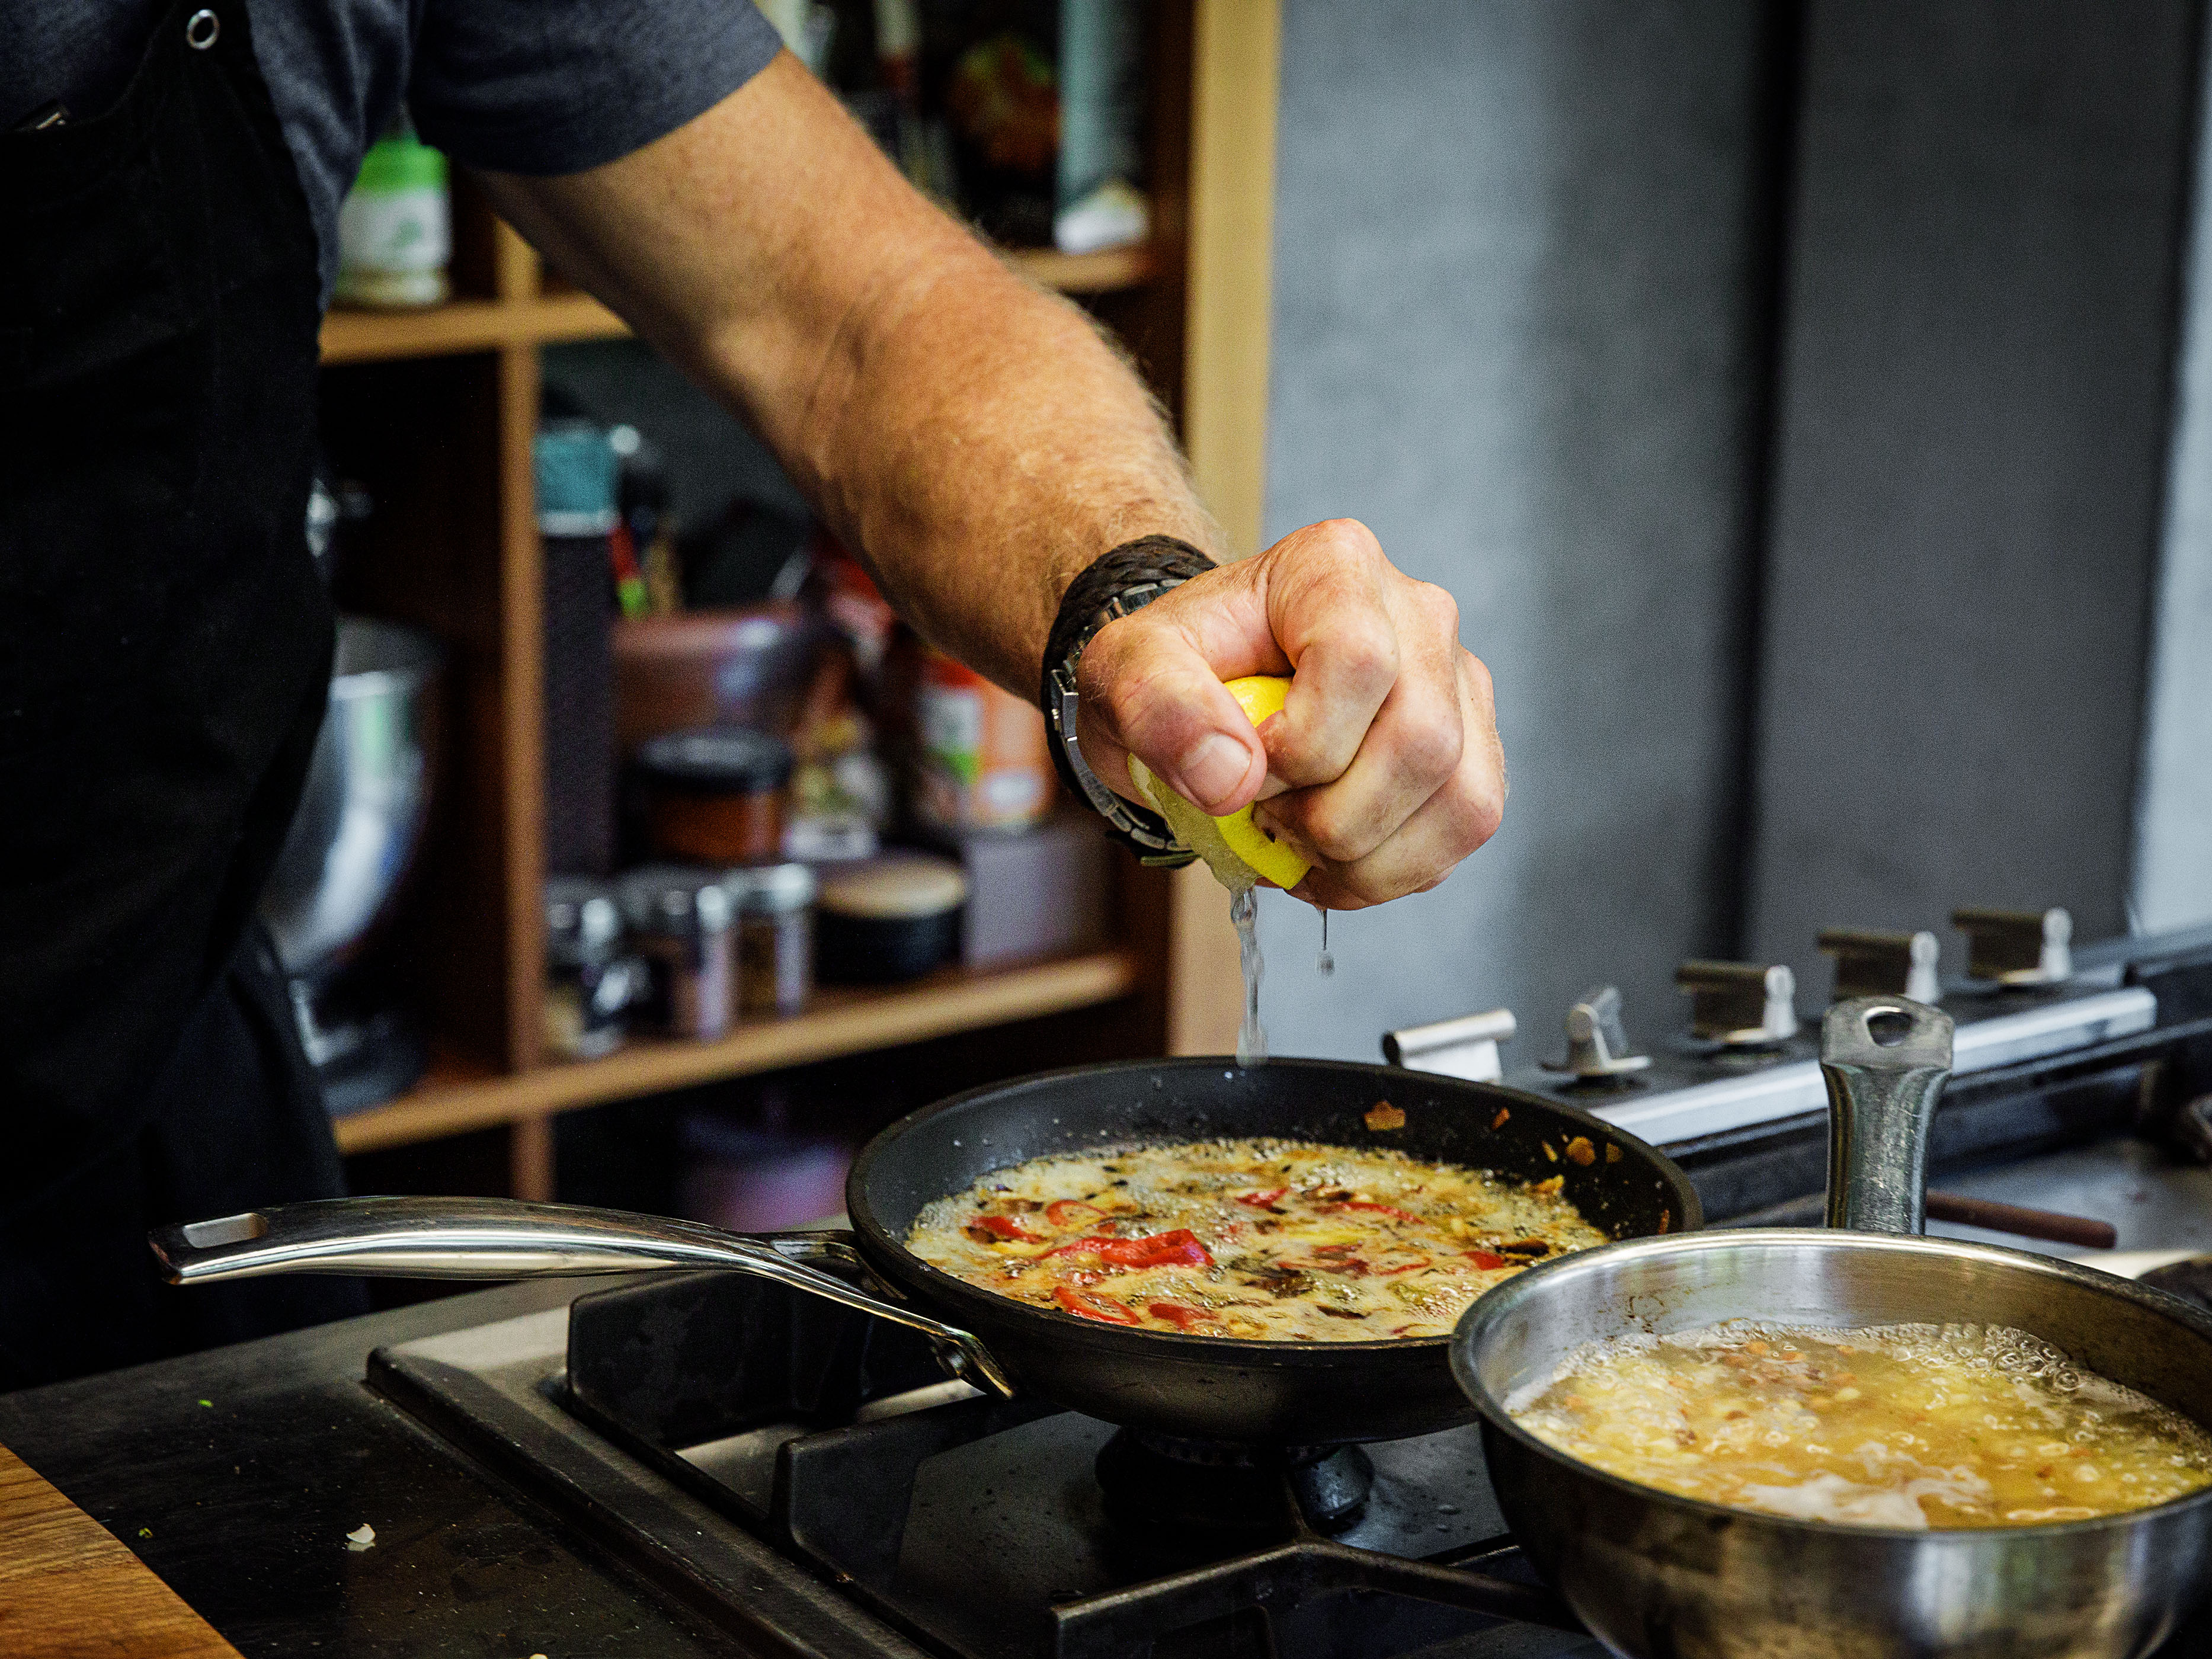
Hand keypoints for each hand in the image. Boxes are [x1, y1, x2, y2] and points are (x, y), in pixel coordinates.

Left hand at [1073, 519, 1503, 908]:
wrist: (1203, 689)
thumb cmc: (1176, 670)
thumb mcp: (1126, 669)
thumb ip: (1158, 705)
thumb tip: (1234, 779)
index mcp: (1335, 566)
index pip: (1358, 661)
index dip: (1301, 745)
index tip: (1243, 767)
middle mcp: (1418, 612)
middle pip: (1422, 740)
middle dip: (1332, 817)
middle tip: (1265, 816)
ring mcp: (1459, 681)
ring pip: (1462, 797)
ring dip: (1366, 857)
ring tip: (1298, 846)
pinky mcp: (1474, 745)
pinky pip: (1467, 827)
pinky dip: (1394, 870)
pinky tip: (1333, 860)